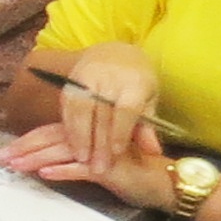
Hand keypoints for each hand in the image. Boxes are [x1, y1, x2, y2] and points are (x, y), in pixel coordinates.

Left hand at [0, 111, 176, 210]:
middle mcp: (93, 138)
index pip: (52, 133)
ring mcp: (101, 152)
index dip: (27, 140)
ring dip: (36, 158)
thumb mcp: (99, 163)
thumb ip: (77, 158)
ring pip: (63, 151)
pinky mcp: (110, 169)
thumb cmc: (132, 172)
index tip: (6, 150)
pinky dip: (63, 170)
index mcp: (89, 134)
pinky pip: (83, 169)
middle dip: (23, 148)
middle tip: (1, 157)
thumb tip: (45, 164)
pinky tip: (45, 174)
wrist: (165, 182)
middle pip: (51, 139)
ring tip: (15, 165)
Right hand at [36, 42, 159, 177]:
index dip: (119, 132)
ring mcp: (87, 78)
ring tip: (81, 158)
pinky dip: (69, 127)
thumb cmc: (136, 81)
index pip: (124, 109)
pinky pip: (67, 106)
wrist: (113, 53)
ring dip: (79, 136)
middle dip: (99, 143)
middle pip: (101, 114)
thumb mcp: (148, 100)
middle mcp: (109, 78)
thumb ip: (147, 126)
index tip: (116, 153)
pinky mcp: (70, 81)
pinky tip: (71, 143)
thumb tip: (153, 152)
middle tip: (98, 167)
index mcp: (133, 82)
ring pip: (80, 110)